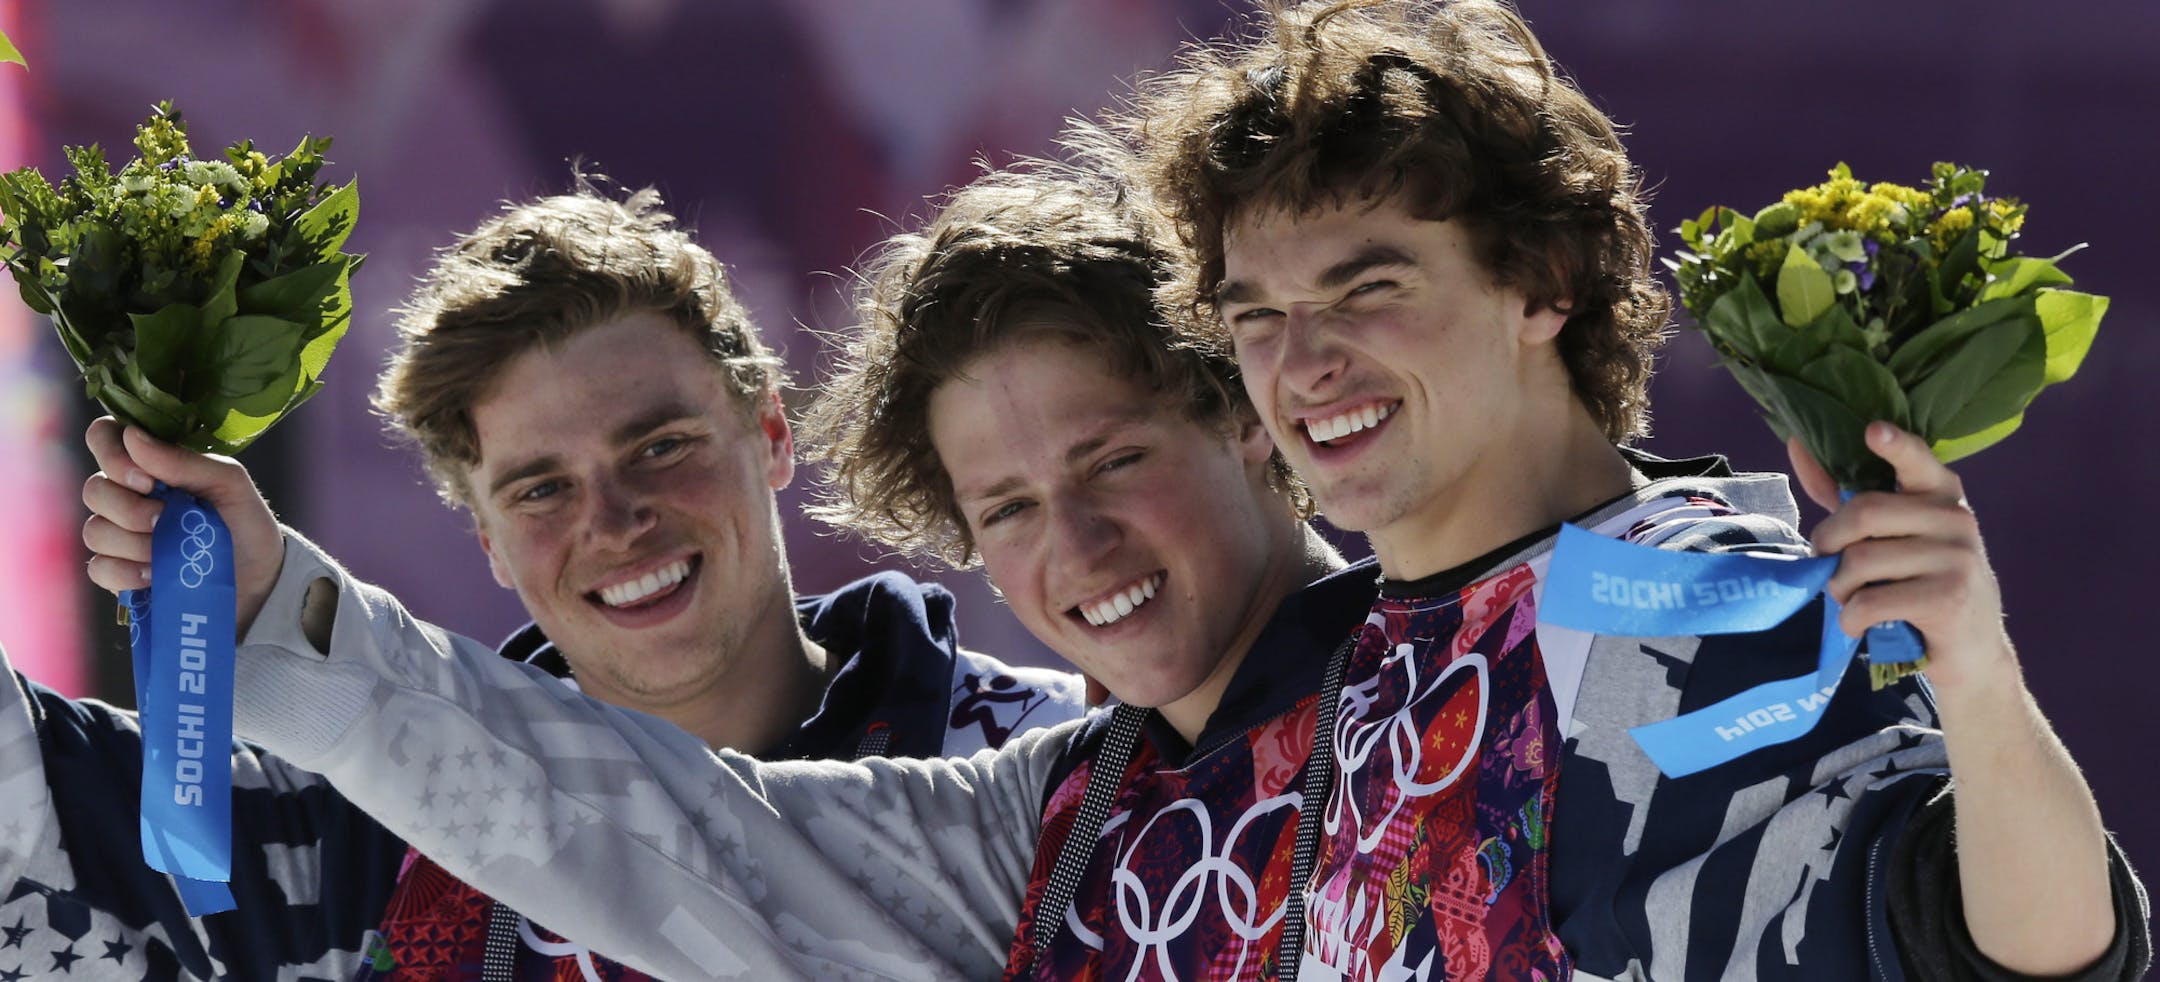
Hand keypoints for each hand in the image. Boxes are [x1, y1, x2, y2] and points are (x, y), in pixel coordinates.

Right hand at [82, 418, 284, 636]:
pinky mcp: (118, 571)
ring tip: (171, 551)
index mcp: (150, 464)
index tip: (146, 481)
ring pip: (94, 531)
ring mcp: (118, 534)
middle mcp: (126, 494)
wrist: (259, 578)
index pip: (105, 436)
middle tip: (166, 520)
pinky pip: (99, 568)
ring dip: (135, 544)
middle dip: (129, 509)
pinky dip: (127, 572)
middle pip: (93, 490)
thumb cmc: (244, 521)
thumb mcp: (229, 483)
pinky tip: (155, 574)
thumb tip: (132, 436)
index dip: (112, 454)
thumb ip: (183, 461)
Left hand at [1786, 422, 2015, 695]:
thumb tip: (1797, 445)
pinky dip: (1850, 617)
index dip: (1895, 445)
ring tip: (1850, 597)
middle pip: (1864, 513)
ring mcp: (1957, 558)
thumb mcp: (1890, 535)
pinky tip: (1859, 622)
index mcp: (1942, 493)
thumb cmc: (1918, 582)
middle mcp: (1956, 519)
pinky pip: (1870, 601)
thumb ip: (1846, 493)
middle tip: (1828, 564)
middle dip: (1828, 542)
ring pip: (1860, 561)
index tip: (1873, 431)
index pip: (1918, 459)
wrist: (1972, 651)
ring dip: (1838, 587)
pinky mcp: (1948, 599)